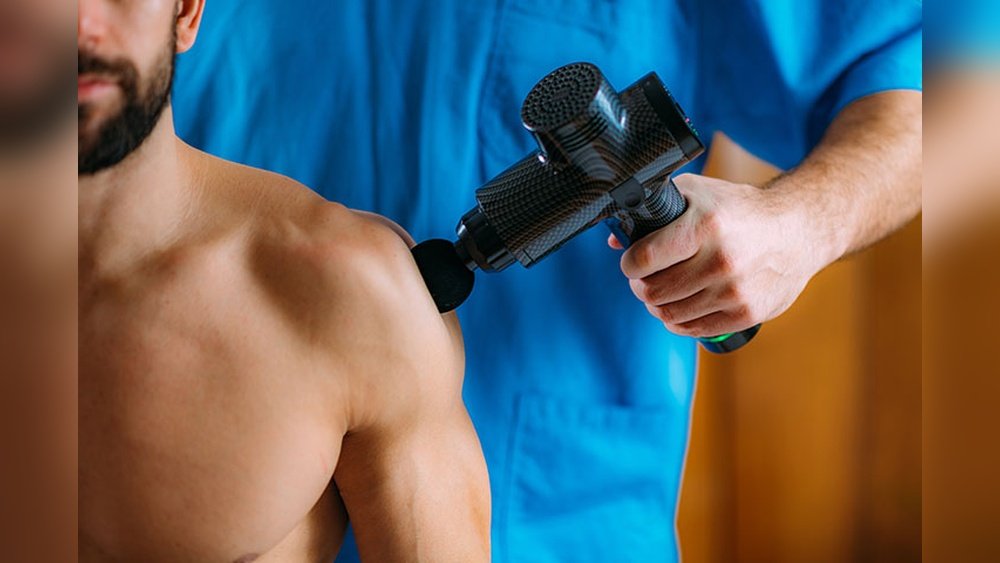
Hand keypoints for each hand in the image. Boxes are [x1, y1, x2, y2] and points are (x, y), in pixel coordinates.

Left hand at [609, 174, 831, 337]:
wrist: (798, 230)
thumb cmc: (740, 209)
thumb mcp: (698, 193)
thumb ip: (656, 209)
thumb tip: (616, 239)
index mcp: (705, 226)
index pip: (644, 259)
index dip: (629, 263)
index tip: (631, 261)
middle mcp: (721, 260)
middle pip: (652, 291)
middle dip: (640, 285)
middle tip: (644, 278)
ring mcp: (734, 290)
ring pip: (669, 314)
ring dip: (657, 305)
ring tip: (661, 291)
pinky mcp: (746, 313)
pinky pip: (693, 329)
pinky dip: (678, 322)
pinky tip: (679, 307)